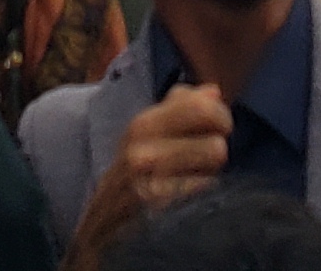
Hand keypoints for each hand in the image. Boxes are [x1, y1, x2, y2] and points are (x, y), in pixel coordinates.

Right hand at [77, 84, 229, 254]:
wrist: (100, 227)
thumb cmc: (133, 172)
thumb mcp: (146, 133)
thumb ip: (180, 107)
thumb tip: (214, 92)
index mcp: (142, 125)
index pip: (202, 107)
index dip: (220, 118)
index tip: (218, 129)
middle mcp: (142, 153)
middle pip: (216, 146)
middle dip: (216, 153)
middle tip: (203, 162)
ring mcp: (148, 187)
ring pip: (212, 173)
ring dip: (210, 176)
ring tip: (192, 181)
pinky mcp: (158, 216)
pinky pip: (203, 197)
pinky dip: (202, 199)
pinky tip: (187, 202)